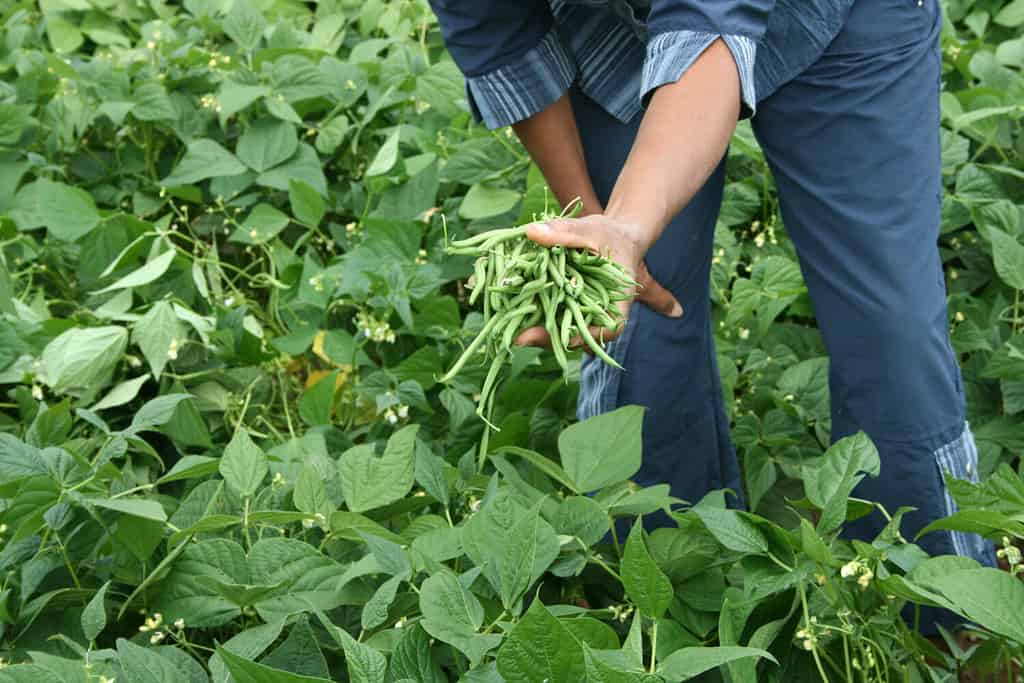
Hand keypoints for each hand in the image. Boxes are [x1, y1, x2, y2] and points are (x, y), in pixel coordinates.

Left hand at [514, 214, 682, 348]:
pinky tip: (508, 308)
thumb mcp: (592, 230)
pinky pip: (547, 313)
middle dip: (547, 338)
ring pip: (557, 329)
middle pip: (576, 336)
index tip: (560, 336)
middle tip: (520, 338)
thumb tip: (532, 232)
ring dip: (535, 329)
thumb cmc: (610, 236)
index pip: (607, 330)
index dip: (583, 338)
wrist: (609, 238)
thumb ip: (566, 232)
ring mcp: (577, 314)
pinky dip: (530, 311)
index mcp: (616, 306)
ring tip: (508, 328)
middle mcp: (596, 317)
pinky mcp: (561, 307)